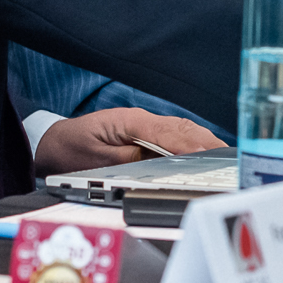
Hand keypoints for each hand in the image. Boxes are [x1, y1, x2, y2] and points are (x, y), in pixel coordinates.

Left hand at [34, 107, 223, 176]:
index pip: (167, 133)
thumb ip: (126, 160)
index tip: (206, 158)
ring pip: (182, 130)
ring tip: (227, 158)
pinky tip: (207, 153)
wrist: (52, 144)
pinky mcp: (144, 134)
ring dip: (205, 142)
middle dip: (207, 144)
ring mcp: (144, 125)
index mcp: (129, 121)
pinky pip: (176, 136)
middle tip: (229, 160)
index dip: (188, 146)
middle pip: (182, 129)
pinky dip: (194, 143)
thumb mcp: (94, 160)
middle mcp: (140, 120)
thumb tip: (155, 162)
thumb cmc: (70, 150)